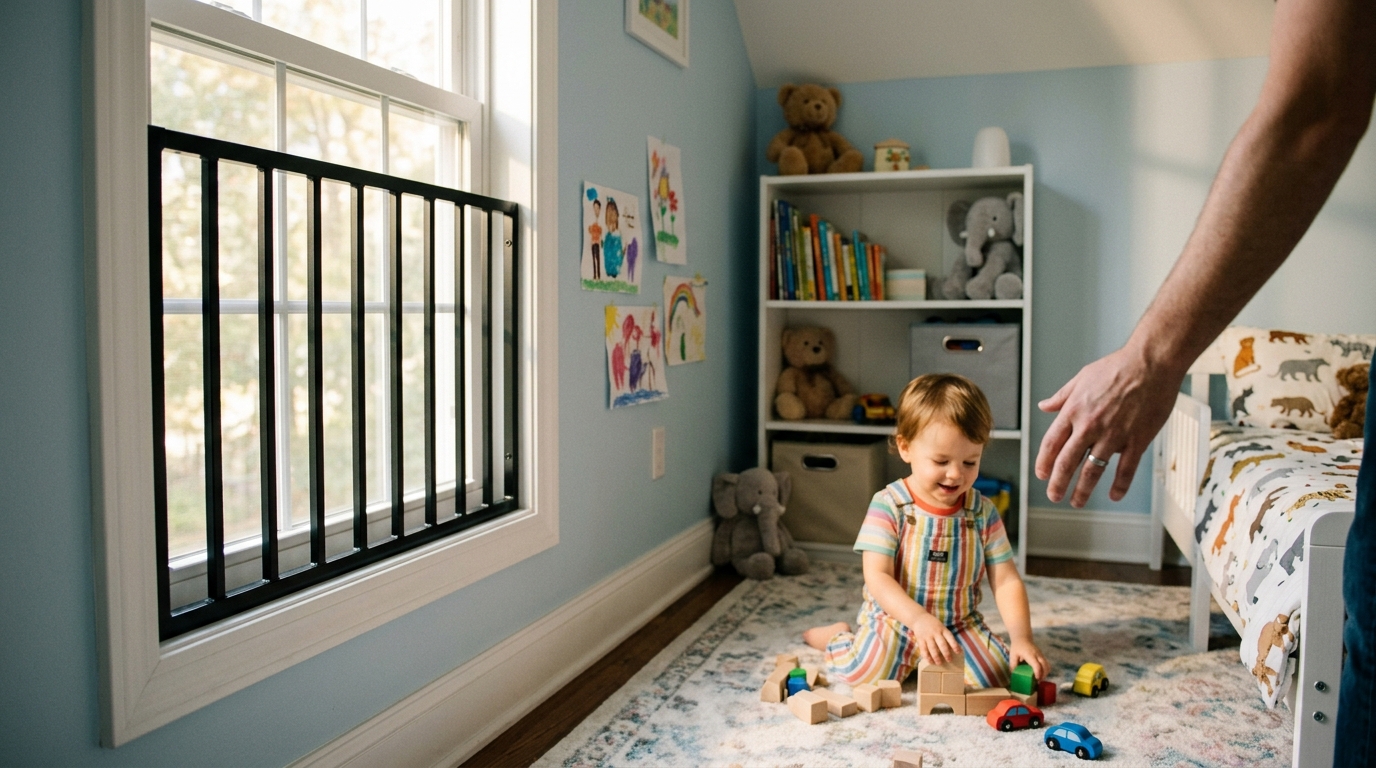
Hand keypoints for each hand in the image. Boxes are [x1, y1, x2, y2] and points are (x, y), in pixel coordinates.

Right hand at [909, 611, 960, 665]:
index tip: (958, 652)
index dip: (954, 645)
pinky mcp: (920, 639)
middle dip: (946, 653)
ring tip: (939, 663)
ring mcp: (927, 636)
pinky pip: (924, 649)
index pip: (950, 637)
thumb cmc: (933, 625)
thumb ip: (946, 636)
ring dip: (936, 657)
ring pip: (932, 648)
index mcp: (942, 629)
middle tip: (949, 660)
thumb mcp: (941, 627)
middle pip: (942, 644)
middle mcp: (935, 632)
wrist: (919, 618)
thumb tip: (954, 649)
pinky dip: (927, 656)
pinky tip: (930, 661)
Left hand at [1009, 637, 1048, 680]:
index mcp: (1030, 655)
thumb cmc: (1017, 646)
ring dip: (1045, 673)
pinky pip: (1047, 664)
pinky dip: (1045, 670)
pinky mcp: (1042, 656)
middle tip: (1037, 681)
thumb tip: (1013, 674)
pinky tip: (1040, 673)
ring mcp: (1041, 655)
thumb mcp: (1012, 655)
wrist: (1023, 637)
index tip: (1036, 679)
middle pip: (1045, 666)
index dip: (1038, 673)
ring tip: (1039, 678)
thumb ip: (1013, 664)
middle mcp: (1037, 655)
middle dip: (1043, 675)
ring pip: (1048, 665)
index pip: (1037, 665)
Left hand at [1035, 346, 1181, 506]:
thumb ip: (1062, 396)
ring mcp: (1113, 435)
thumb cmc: (1116, 367)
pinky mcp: (1137, 439)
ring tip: (1077, 501)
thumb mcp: (1081, 378)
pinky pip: (1126, 469)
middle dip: (1058, 483)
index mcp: (1073, 411)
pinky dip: (1119, 485)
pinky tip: (1114, 495)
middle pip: (1067, 462)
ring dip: (1083, 490)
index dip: (1044, 462)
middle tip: (1054, 496)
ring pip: (1093, 470)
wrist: (1150, 363)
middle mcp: (1089, 426)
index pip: (1051, 443)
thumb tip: (1044, 406)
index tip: (1041, 475)